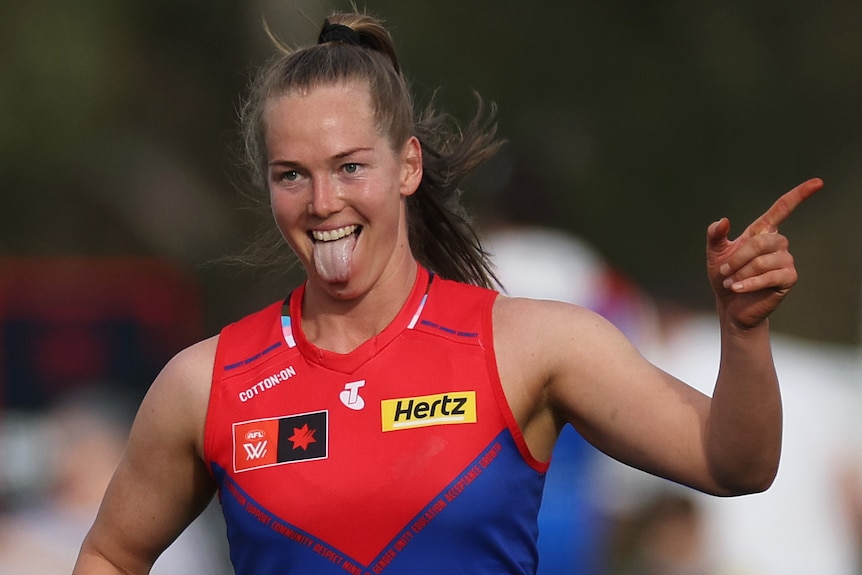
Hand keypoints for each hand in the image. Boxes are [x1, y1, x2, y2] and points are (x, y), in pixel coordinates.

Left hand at [706, 178, 822, 327]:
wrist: (730, 304)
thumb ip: (715, 235)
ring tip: (730, 282)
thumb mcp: (715, 253)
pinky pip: (770, 276)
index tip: (817, 182)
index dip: (799, 195)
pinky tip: (737, 288)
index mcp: (762, 232)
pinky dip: (750, 283)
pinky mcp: (788, 278)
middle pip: (760, 242)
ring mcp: (785, 260)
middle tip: (724, 271)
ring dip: (741, 272)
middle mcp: (778, 243)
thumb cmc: (725, 275)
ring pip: (763, 261)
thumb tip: (723, 221)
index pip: (783, 208)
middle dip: (738, 258)